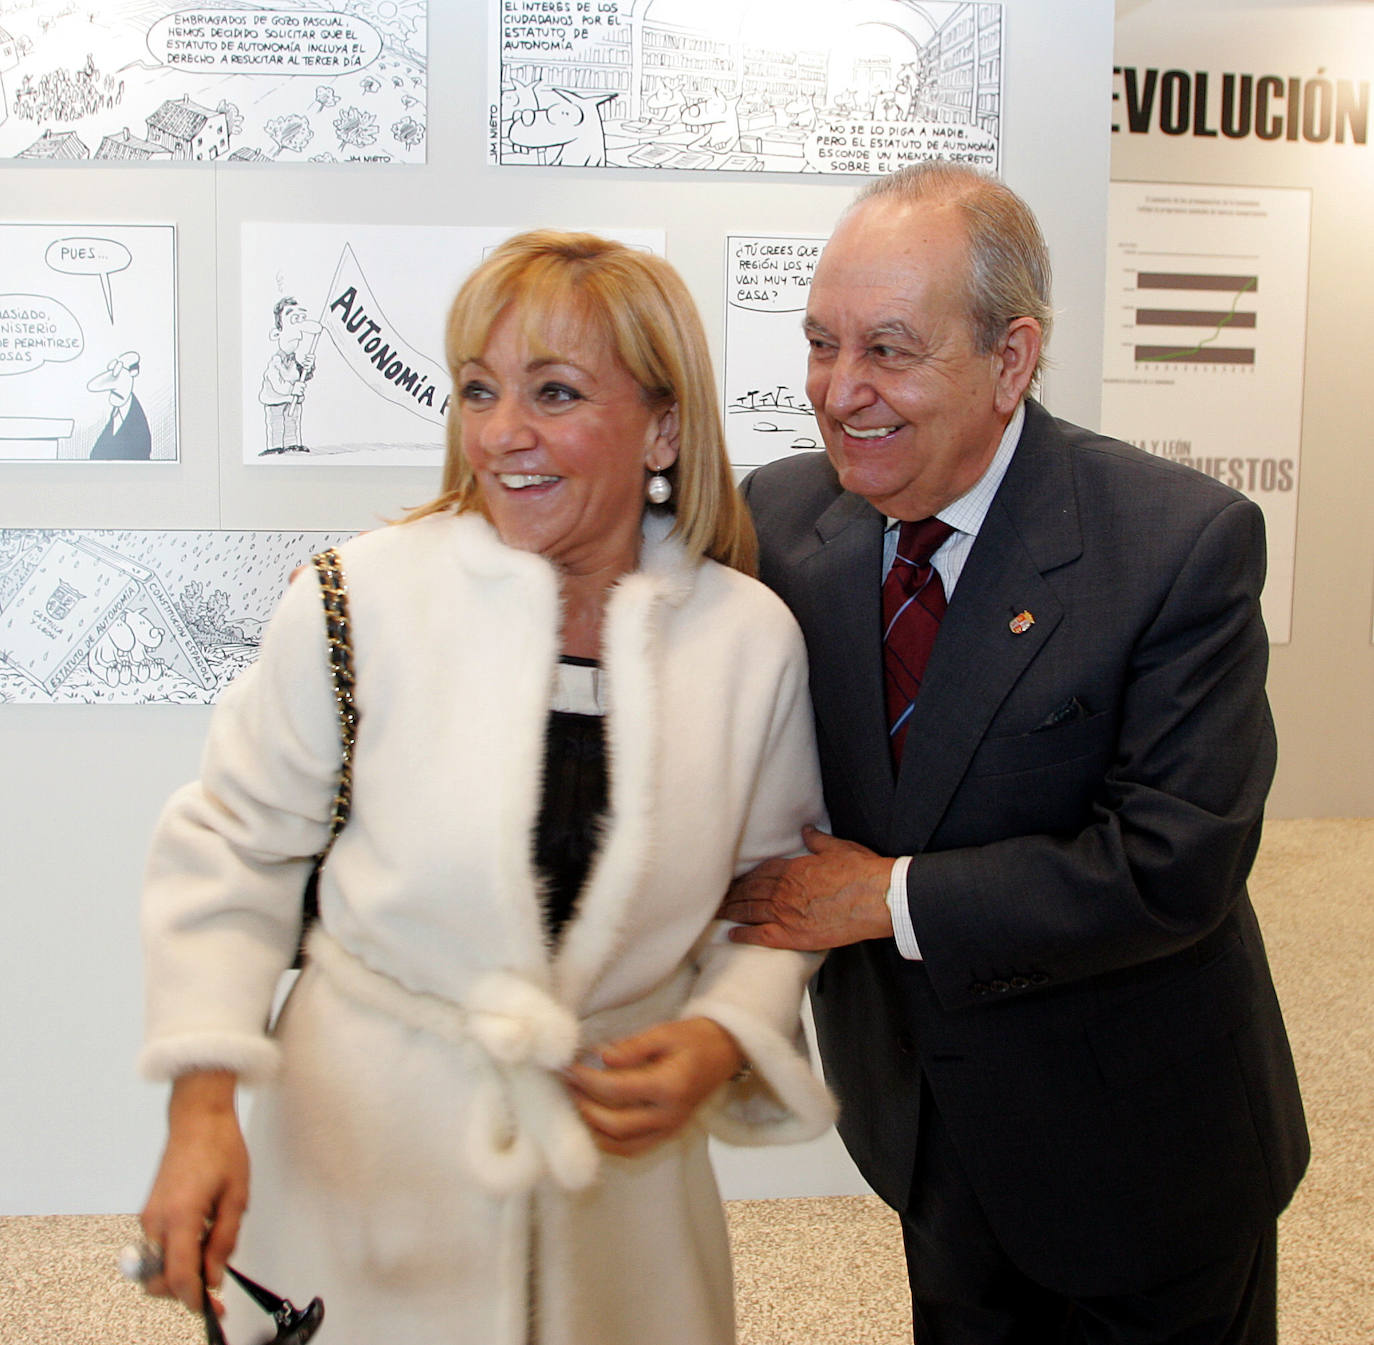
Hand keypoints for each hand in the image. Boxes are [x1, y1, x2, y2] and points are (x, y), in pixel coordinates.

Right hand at [139, 1071, 248, 1315]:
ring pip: (156, 1265)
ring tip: (212, 1255)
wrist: (198, 1117)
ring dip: (179, 1272)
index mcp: (180, 1216)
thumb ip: (224, 1240)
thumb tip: (215, 1276)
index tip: (210, 1308)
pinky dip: (175, 1254)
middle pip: (158, 1279)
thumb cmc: (220, 1147)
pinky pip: (158, 1247)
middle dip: (183, 1290)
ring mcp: (149, 1216)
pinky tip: (201, 1239)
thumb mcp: (236, 1196)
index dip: (194, 1299)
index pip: (178, 1276)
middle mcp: (157, 1220)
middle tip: (215, 1287)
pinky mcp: (150, 1211)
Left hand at [564, 1018, 743, 1157]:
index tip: (568, 1068)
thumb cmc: (694, 1038)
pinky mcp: (668, 1135)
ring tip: (573, 1107)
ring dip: (593, 1131)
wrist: (724, 1052)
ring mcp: (670, 1129)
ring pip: (622, 1145)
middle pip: (615, 1124)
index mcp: (670, 1086)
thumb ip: (633, 1047)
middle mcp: (669, 1115)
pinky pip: (634, 1149)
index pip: (617, 1089)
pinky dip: (610, 1143)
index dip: (587, 1080)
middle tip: (564, 1088)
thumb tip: (601, 1057)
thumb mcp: (665, 1032)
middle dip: (584, 1107)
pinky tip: (593, 1126)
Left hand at [719, 825, 894, 950]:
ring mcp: (786, 913)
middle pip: (750, 891)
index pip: (761, 872)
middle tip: (717, 897)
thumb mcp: (838, 848)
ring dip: (732, 911)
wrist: (877, 898)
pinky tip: (731, 934)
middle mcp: (784, 890)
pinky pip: (761, 935)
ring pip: (750, 910)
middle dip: (732, 894)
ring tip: (717, 912)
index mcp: (793, 869)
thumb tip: (807, 830)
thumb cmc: (862, 872)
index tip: (735, 880)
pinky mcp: (794, 935)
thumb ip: (818, 840)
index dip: (746, 877)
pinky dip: (744, 934)